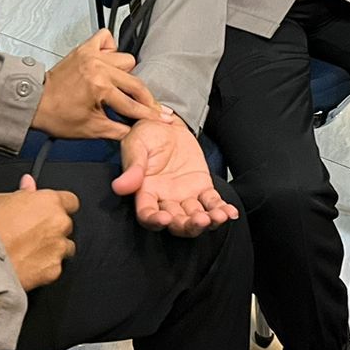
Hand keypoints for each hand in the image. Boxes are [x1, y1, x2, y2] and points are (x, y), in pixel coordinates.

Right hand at [0, 174, 79, 290]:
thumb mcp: (1, 199)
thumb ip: (22, 193)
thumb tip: (28, 185)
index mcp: (50, 202)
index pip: (70, 200)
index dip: (61, 205)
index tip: (51, 210)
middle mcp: (59, 223)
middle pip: (66, 225)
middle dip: (54, 228)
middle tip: (33, 233)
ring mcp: (59, 248)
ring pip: (65, 247)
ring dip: (53, 248)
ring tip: (31, 251)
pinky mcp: (54, 270)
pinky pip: (56, 267)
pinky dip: (45, 267)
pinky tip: (29, 265)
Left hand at [33, 29, 169, 140]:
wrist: (34, 103)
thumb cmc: (57, 116)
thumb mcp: (91, 130)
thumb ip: (118, 131)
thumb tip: (136, 133)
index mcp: (100, 88)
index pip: (132, 104)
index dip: (149, 114)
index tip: (162, 117)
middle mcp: (98, 67)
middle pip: (135, 81)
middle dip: (143, 98)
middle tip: (148, 106)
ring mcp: (91, 55)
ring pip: (125, 59)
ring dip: (125, 74)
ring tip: (120, 85)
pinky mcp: (84, 49)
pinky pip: (105, 38)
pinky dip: (110, 48)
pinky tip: (108, 62)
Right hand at [112, 116, 238, 236]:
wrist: (166, 123)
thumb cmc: (145, 134)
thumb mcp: (136, 145)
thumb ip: (133, 167)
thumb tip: (120, 187)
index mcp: (145, 192)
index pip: (147, 215)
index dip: (155, 221)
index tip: (164, 218)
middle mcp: (165, 200)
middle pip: (176, 223)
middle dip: (188, 226)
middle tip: (199, 221)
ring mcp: (185, 196)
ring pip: (195, 217)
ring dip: (208, 221)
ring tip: (218, 217)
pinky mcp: (202, 187)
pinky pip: (212, 202)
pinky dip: (221, 209)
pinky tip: (230, 212)